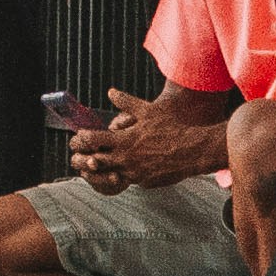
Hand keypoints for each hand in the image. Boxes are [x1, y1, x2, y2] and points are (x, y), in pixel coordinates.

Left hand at [70, 87, 190, 192]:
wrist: (193, 151)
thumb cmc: (171, 128)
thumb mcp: (148, 111)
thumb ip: (127, 102)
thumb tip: (111, 91)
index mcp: (124, 141)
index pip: (93, 140)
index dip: (85, 138)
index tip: (82, 135)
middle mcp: (126, 159)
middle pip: (97, 161)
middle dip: (90, 156)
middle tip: (87, 152)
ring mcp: (136, 174)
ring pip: (111, 175)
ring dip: (107, 168)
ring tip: (105, 162)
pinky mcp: (146, 183)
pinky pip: (131, 180)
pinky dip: (127, 174)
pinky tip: (130, 168)